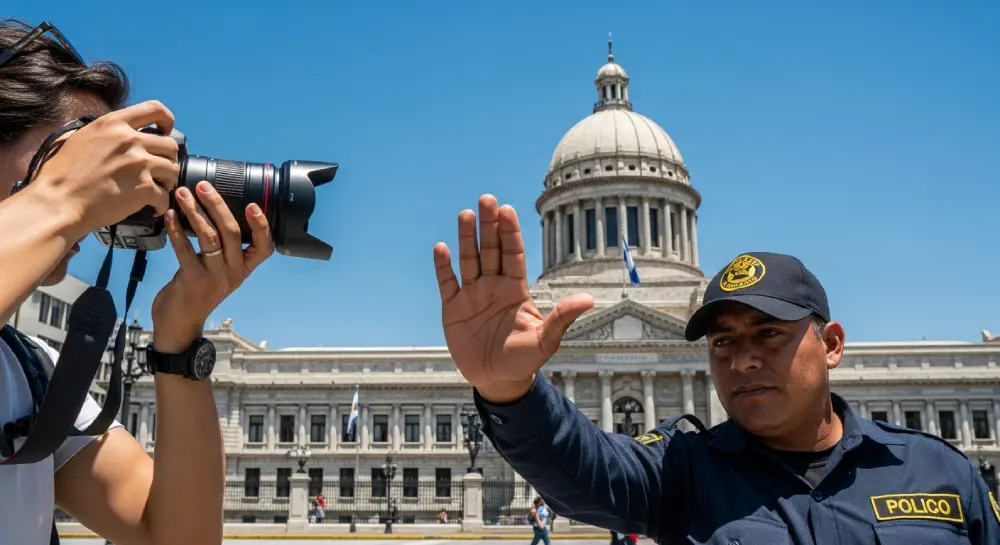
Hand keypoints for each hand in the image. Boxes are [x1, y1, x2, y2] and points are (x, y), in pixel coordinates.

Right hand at [30, 100, 179, 236]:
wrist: (59, 201)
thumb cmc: (63, 174)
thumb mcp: (82, 137)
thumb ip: (107, 132)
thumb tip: (122, 132)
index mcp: (114, 124)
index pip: (155, 109)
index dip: (167, 120)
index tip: (166, 131)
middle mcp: (130, 140)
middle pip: (170, 145)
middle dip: (167, 159)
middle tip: (158, 171)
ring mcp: (139, 163)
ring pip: (172, 169)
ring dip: (167, 182)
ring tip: (156, 189)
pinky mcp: (144, 187)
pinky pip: (165, 196)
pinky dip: (161, 204)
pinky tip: (152, 207)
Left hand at [151, 181, 274, 352]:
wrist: (180, 324)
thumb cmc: (198, 293)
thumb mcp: (219, 272)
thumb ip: (221, 249)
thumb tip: (211, 213)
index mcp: (244, 269)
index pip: (264, 247)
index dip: (261, 226)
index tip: (252, 204)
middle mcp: (234, 272)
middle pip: (232, 232)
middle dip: (217, 205)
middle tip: (203, 186)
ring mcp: (214, 277)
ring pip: (209, 237)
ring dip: (194, 212)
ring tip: (183, 195)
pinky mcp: (192, 280)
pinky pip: (185, 250)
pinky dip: (176, 230)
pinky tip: (170, 216)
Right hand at [433, 194, 593, 401]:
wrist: (498, 381)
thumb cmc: (524, 360)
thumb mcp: (545, 341)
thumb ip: (562, 318)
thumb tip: (589, 300)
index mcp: (516, 289)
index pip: (513, 254)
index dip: (510, 232)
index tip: (508, 210)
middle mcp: (493, 286)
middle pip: (491, 249)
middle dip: (489, 225)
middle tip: (487, 199)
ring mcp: (472, 295)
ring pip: (469, 260)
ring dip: (466, 238)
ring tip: (466, 214)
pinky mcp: (453, 309)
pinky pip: (447, 283)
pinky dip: (443, 267)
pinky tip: (441, 248)